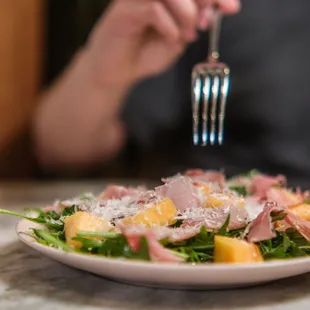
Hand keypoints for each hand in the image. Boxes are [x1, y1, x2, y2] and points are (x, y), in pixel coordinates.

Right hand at [84, 0, 239, 88]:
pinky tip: (171, 38)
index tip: (232, 9)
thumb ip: (191, 25)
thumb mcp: (177, 41)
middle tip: (206, 22)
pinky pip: (153, 8)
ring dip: (186, 13)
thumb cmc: (145, 53)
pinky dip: (168, 25)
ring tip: (187, 35)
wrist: (118, 70)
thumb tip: (209, 13)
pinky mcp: (123, 8)